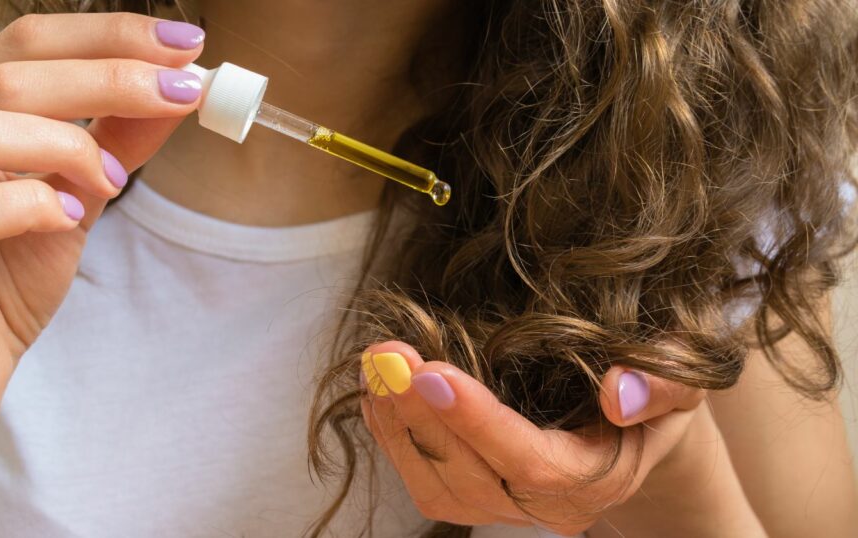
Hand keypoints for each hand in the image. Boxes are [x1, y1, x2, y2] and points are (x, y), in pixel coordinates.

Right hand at [0, 13, 203, 447]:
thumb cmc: (10, 278)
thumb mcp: (76, 196)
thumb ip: (116, 142)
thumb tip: (176, 88)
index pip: (25, 43)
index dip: (108, 35)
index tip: (186, 43)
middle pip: (7, 75)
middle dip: (110, 76)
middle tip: (181, 93)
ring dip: (67, 146)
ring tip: (110, 182)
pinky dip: (32, 206)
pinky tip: (66, 219)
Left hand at [358, 341, 703, 534]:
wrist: (636, 422)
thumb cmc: (656, 391)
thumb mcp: (684, 378)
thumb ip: (663, 385)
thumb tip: (617, 391)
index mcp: (600, 478)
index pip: (531, 464)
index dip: (477, 422)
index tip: (431, 373)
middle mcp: (550, 507)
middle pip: (472, 478)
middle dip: (421, 416)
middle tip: (386, 354)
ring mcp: (509, 507)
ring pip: (438, 488)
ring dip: (397, 426)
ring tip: (376, 366)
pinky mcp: (477, 495)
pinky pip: (424, 481)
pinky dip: (393, 437)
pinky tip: (378, 392)